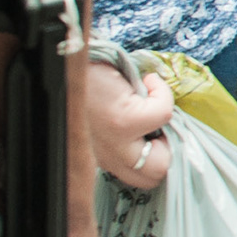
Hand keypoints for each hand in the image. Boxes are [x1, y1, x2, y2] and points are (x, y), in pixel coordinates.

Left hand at [86, 62, 174, 188]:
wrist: (68, 58)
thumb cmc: (85, 81)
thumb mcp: (107, 114)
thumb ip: (128, 130)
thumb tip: (162, 126)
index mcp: (103, 155)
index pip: (139, 178)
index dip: (158, 156)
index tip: (156, 132)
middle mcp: (106, 155)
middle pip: (153, 176)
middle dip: (168, 151)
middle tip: (160, 125)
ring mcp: (115, 140)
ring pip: (161, 158)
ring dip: (168, 128)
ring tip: (155, 106)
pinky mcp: (122, 121)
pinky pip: (162, 114)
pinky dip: (162, 94)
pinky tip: (149, 81)